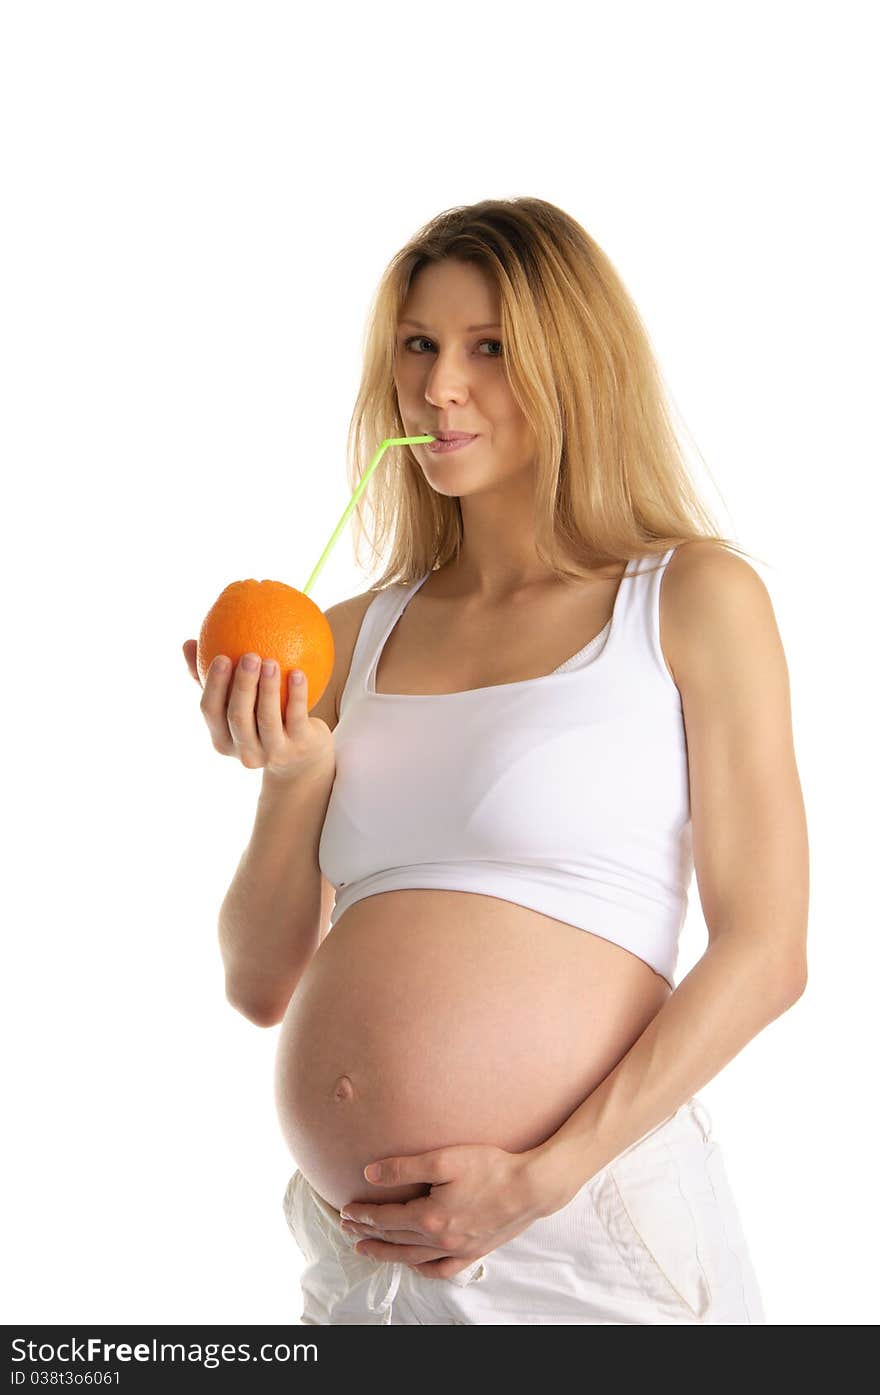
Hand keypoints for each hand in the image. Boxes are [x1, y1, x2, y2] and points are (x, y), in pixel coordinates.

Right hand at [181, 638, 334, 780]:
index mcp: (223, 739)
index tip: (221, 656)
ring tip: (271, 661)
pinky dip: (297, 694)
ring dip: (269, 687)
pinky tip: (298, 672)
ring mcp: (273, 752)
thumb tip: (187, 643)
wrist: (302, 758)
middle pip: (238, 717)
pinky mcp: (300, 747)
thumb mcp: (232, 704)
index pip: (211, 712)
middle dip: (242, 685)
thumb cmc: (258, 720)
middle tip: (250, 656)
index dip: (214, 686)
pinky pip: (297, 716)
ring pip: (267, 718)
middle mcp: (245, 751)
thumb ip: (209, 678)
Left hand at [338, 1142, 547, 1279]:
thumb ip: (404, 1168)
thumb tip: (369, 1174)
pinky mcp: (474, 1252)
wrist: (531, 1187)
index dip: (363, 1214)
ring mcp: (457, 1250)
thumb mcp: (444, 1160)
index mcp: (430, 1218)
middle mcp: (440, 1240)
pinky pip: (441, 1270)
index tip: (345, 1209)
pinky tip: (414, 1265)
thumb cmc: (490, 1167)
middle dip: (368, 1232)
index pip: (387, 1218)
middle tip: (346, 1228)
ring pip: (412, 1257)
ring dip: (387, 1253)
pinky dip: (423, 1269)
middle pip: (395, 1238)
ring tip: (367, 1249)